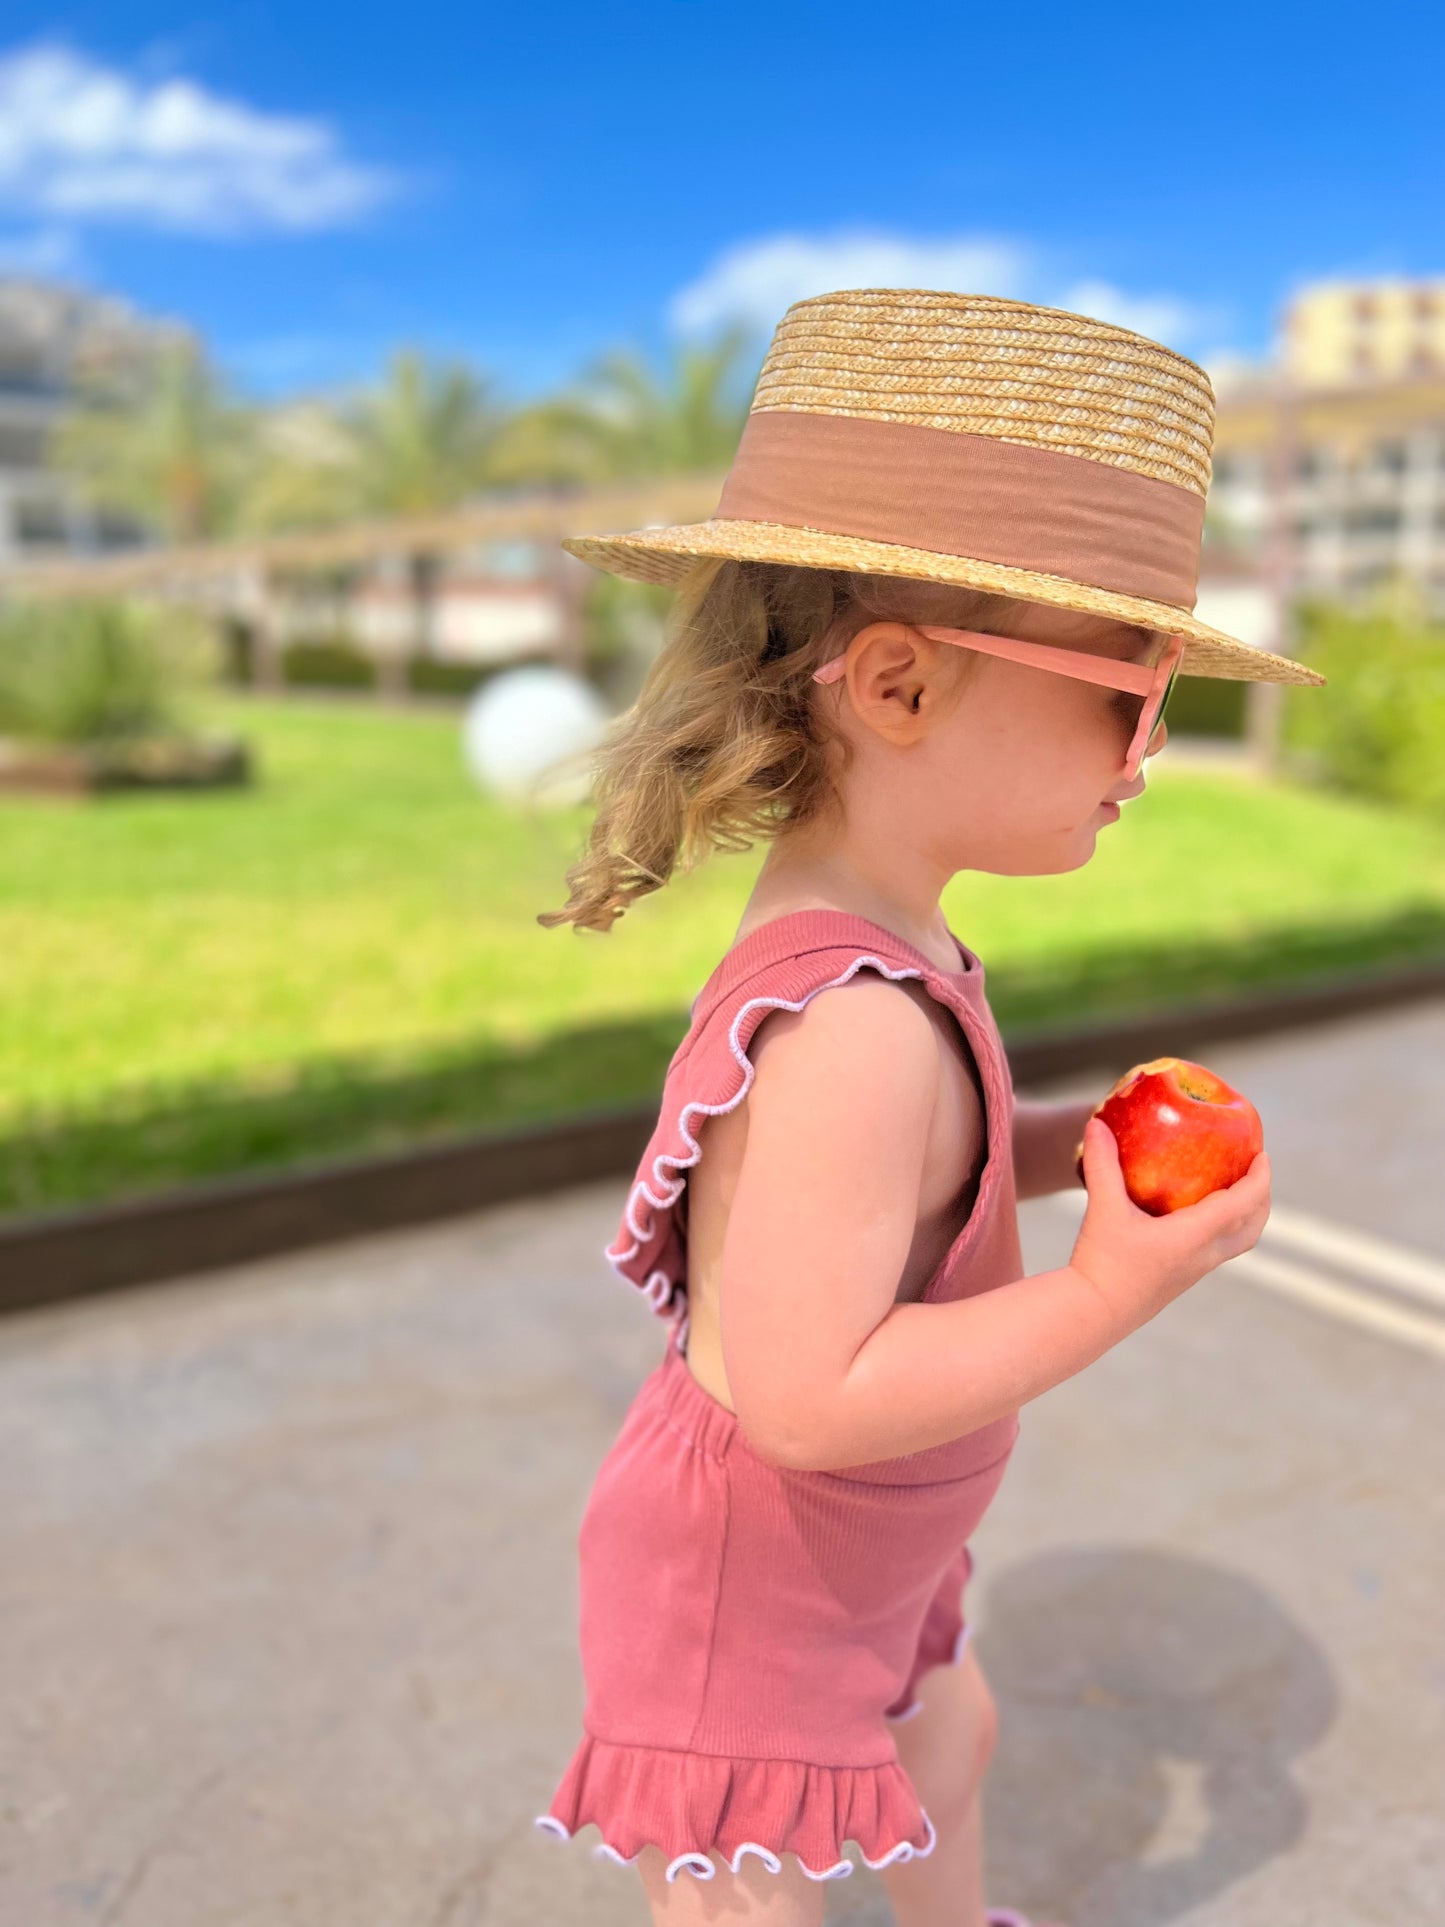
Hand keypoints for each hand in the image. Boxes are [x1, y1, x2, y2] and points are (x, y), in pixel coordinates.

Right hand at [1069, 1114, 1271, 1327]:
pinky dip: (1223, 1226)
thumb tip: (1095, 1122)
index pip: (1243, 1205)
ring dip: (1246, 1215)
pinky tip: (1196, 1214)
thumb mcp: (1102, 1208)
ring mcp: (1194, 1270)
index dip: (1259, 1179)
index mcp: (1194, 1236)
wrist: (1093, 1314)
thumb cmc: (1101, 1262)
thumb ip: (1102, 1164)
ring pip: (1238, 1242)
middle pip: (1252, 1228)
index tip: (1263, 1154)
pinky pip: (1217, 1248)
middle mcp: (1203, 1255)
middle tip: (1255, 1170)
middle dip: (1261, 1198)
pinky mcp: (1181, 1278)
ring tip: (1235, 1190)